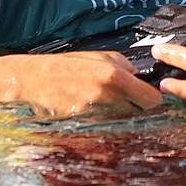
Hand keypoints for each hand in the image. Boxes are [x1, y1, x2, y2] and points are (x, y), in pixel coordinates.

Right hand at [4, 51, 163, 117]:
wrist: (31, 81)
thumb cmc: (65, 66)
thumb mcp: (97, 55)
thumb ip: (123, 64)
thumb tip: (139, 75)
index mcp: (114, 77)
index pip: (150, 99)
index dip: (154, 101)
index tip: (151, 100)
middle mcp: (106, 97)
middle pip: (137, 115)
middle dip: (137, 112)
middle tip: (131, 107)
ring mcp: (93, 115)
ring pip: (121, 124)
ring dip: (120, 121)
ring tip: (109, 113)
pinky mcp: (80, 127)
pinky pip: (102, 131)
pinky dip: (103, 128)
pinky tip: (94, 120)